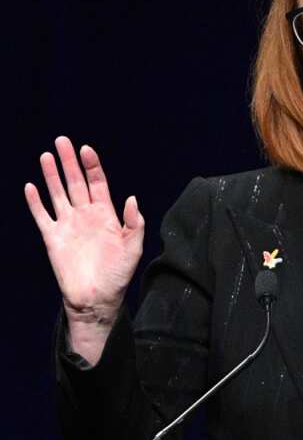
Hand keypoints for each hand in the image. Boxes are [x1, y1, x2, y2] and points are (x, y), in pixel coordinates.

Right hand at [25, 137, 143, 339]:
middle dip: (69, 162)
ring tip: (46, 156)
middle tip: (61, 140)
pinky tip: (30, 186)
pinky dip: (35, 202)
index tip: (86, 149)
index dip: (92, 166)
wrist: (96, 298)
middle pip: (75, 182)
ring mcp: (68, 225)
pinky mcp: (53, 238)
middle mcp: (86, 215)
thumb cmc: (118, 274)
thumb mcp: (133, 248)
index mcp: (106, 215)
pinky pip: (42, 216)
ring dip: (51, 175)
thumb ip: (134, 223)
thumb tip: (131, 198)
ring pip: (58, 194)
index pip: (98, 184)